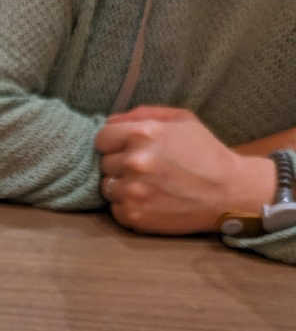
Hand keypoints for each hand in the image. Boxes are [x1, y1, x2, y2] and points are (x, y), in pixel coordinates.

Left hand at [95, 106, 275, 234]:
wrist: (229, 193)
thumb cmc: (205, 153)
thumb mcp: (181, 120)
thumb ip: (143, 115)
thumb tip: (110, 121)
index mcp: (143, 134)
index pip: (101, 137)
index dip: (113, 142)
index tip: (125, 148)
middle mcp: (134, 162)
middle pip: (103, 163)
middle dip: (120, 164)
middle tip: (144, 168)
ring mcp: (132, 191)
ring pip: (106, 187)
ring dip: (121, 185)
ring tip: (147, 184)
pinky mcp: (134, 215)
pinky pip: (115, 208)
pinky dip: (128, 205)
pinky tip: (150, 200)